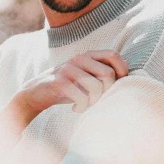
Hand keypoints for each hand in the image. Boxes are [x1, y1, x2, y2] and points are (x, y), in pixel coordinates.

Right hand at [4, 50, 128, 132]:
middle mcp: (79, 58)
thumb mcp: (86, 76)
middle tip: (97, 100)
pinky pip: (81, 96)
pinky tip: (76, 109)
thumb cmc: (67, 86)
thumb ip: (104, 69)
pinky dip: (82, 107)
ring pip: (96, 86)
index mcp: (88, 55)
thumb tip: (128, 63)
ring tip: (86, 105)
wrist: (36, 93)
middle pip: (108, 74)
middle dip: (106, 92)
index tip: (117, 87)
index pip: (113, 55)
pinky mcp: (59, 82)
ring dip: (94, 102)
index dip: (121, 70)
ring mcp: (68, 69)